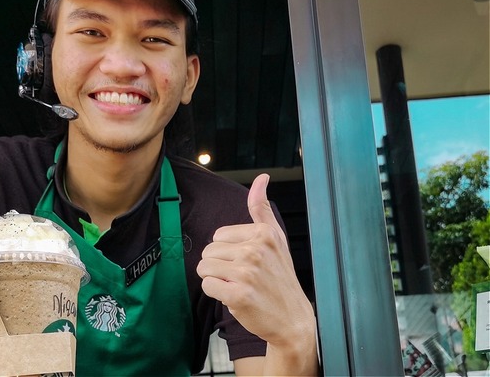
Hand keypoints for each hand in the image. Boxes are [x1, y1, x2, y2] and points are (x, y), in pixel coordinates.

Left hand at [197, 174, 315, 351]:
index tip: (248, 263)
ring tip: (239, 286)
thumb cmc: (280, 278)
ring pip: (205, 269)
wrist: (292, 319)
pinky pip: (208, 286)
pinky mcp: (238, 294)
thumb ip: (262, 209)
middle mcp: (255, 250)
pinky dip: (217, 293)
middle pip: (209, 252)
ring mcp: (247, 273)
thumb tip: (261, 178)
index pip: (218, 236)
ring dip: (217, 280)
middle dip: (220, 266)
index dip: (228, 252)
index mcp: (262, 234)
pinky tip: (235, 297)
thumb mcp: (276, 239)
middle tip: (243, 277)